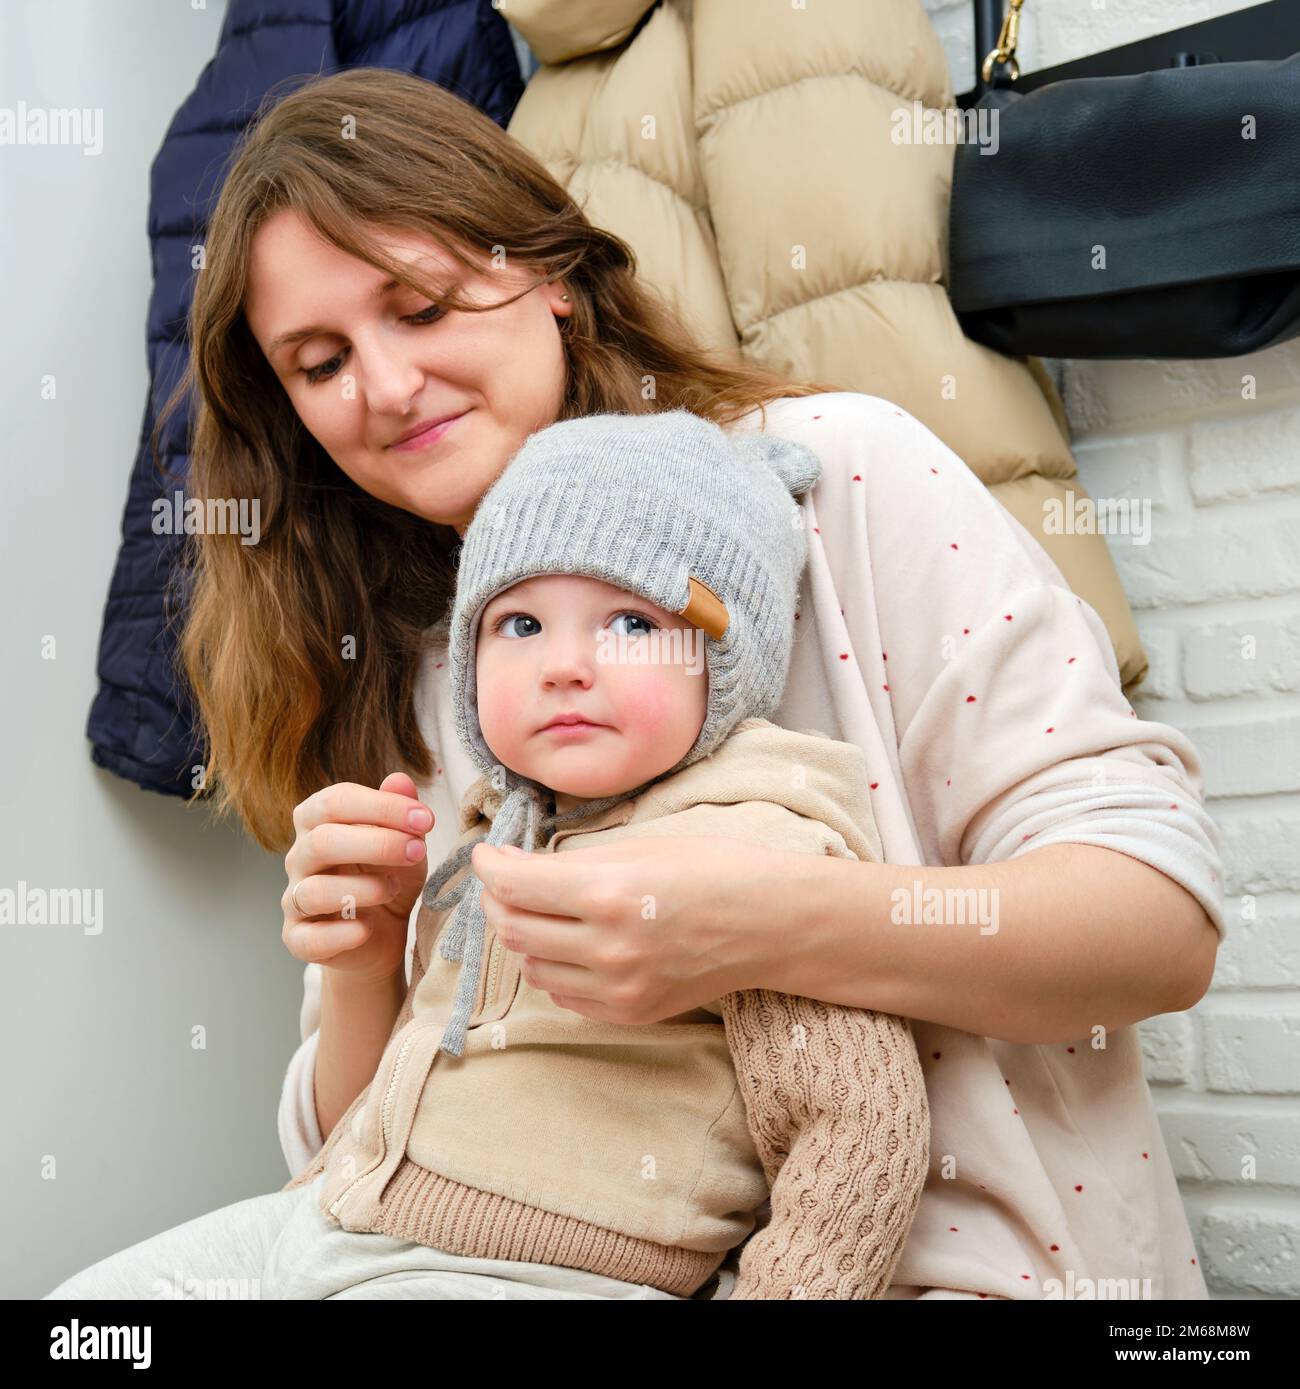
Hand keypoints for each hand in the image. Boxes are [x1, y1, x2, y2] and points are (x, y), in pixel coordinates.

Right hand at [282, 772, 432, 984]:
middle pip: (322, 841)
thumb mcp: (404, 843)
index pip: (336, 801)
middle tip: (418, 852)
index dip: (382, 806)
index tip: (426, 819)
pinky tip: (367, 929)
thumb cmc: (387, 878)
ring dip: (363, 888)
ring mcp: (294, 900)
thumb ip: (401, 811)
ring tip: (394, 888)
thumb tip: (399, 779)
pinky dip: (341, 934)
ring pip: (313, 890)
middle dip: (377, 844)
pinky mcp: (298, 939)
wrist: (380, 937)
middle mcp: (299, 858)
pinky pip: (309, 938)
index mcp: (318, 823)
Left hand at [470, 835, 781, 1023]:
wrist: (770, 925)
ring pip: (532, 966)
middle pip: (513, 928)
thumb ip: (573, 862)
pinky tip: (570, 944)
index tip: (488, 854)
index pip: (514, 885)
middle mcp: (607, 947)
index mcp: (608, 894)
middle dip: (499, 899)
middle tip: (508, 880)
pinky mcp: (629, 1013)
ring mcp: (618, 988)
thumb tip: (512, 865)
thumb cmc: (711, 870)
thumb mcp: (640, 847)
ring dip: (524, 936)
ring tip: (541, 911)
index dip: (489, 866)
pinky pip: (563, 994)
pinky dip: (553, 967)